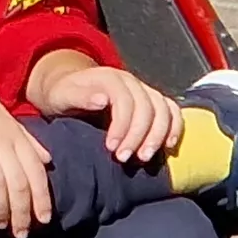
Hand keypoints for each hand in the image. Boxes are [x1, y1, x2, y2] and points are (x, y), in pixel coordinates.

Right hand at [0, 62, 55, 237]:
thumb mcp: (2, 115)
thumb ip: (26, 138)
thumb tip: (47, 159)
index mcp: (14, 133)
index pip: (36, 172)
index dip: (41, 198)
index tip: (43, 220)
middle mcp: (0, 139)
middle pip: (19, 183)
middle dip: (22, 212)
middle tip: (21, 233)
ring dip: (2, 210)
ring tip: (0, 226)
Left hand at [26, 51, 182, 164]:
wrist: (67, 88)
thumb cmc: (62, 95)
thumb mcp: (61, 95)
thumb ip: (79, 96)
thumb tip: (102, 99)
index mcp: (109, 78)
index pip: (125, 101)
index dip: (122, 126)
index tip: (111, 148)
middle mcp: (130, 81)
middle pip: (147, 107)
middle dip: (138, 136)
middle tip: (124, 159)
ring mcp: (144, 90)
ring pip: (163, 109)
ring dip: (158, 136)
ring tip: (144, 158)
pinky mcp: (152, 101)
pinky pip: (172, 111)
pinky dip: (175, 127)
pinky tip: (168, 146)